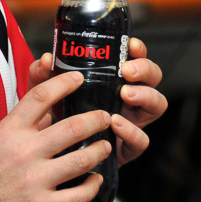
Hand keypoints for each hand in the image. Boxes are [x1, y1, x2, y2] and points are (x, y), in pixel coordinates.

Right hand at [0, 71, 111, 201]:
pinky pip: (78, 194)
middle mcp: (23, 152)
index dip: (64, 83)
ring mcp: (34, 180)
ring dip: (100, 151)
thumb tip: (47, 116)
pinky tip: (95, 180)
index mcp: (9, 132)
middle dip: (96, 120)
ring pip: (82, 159)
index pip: (41, 96)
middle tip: (104, 117)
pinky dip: (92, 185)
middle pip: (72, 126)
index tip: (79, 78)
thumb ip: (19, 128)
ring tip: (105, 147)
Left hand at [28, 37, 164, 164]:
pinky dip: (132, 131)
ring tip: (126, 94)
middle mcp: (129, 97)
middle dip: (145, 69)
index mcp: (113, 80)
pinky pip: (142, 140)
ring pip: (157, 104)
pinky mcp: (128, 147)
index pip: (134, 58)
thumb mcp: (46, 95)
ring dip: (145, 96)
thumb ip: (43, 76)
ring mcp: (133, 121)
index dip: (137, 50)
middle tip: (126, 71)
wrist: (55, 157)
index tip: (130, 45)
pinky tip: (117, 124)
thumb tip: (45, 60)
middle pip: (153, 77)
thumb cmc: (56, 119)